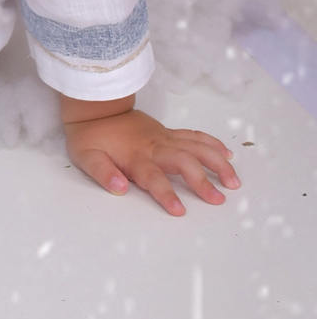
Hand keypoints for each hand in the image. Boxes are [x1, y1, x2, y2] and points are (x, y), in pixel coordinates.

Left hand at [64, 108, 239, 216]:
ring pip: (196, 147)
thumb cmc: (90, 137)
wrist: (95, 107)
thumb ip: (102, 172)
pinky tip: (227, 154)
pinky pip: (194, 136)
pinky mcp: (168, 132)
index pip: (153, 178)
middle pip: (184, 161)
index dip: (166, 194)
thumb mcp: (85, 157)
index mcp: (135, 157)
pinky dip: (212, 144)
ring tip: (234, 181)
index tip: (180, 211)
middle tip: (219, 199)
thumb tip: (119, 188)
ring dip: (217, 162)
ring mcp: (164, 137)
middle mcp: (154, 146)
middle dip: (202, 181)